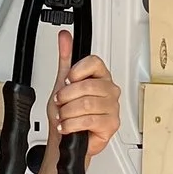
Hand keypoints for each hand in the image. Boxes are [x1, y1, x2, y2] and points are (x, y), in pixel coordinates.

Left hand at [42, 30, 119, 164]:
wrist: (65, 137)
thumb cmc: (67, 112)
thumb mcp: (63, 82)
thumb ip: (65, 58)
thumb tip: (65, 36)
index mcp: (101, 76)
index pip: (94, 62)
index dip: (77, 71)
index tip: (67, 80)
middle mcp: (109, 90)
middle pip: (88, 85)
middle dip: (67, 97)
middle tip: (61, 103)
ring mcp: (112, 107)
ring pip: (87, 104)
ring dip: (68, 112)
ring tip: (64, 116)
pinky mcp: (111, 124)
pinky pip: (89, 120)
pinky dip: (72, 124)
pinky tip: (68, 126)